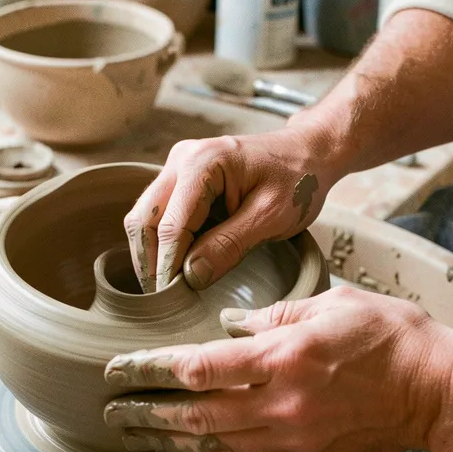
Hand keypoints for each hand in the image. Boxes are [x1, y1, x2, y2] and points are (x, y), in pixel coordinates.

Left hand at [103, 285, 452, 451]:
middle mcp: (278, 403)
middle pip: (193, 413)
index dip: (149, 371)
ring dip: (164, 440)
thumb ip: (271, 315)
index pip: (197, 367)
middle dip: (144, 412)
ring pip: (210, 443)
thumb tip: (227, 324)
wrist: (436, 393)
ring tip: (130, 435)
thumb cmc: (389, 337)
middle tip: (110, 411)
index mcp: (283, 357)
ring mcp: (289, 436)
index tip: (117, 368)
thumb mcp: (329, 305)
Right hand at [124, 121, 336, 293]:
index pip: (171, 225)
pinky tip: (174, 265)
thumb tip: (191, 276)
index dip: (168, 265)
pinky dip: (161, 241)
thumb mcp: (271, 217)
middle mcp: (182, 159)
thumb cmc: (297, 181)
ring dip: (150, 252)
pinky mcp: (181, 178)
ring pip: (144, 216)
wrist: (308, 154)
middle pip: (144, 218)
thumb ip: (230, 245)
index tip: (171, 297)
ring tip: (166, 286)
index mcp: (204, 162)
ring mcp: (178, 166)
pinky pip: (158, 213)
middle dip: (149, 261)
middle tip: (161, 297)